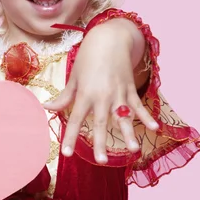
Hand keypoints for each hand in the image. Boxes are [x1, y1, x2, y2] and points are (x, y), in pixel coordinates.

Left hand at [44, 24, 158, 163]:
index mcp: (85, 94)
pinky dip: (147, 116)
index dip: (69, 137)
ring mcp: (118, 92)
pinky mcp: (130, 88)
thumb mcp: (74, 78)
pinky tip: (154, 128)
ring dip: (129, 133)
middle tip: (102, 160)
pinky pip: (139, 105)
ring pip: (123, 117)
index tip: (66, 153)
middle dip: (101, 143)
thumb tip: (46, 107)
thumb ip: (63, 97)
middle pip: (100, 123)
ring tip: (133, 149)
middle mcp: (102, 96)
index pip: (74, 120)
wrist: (109, 38)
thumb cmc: (88, 58)